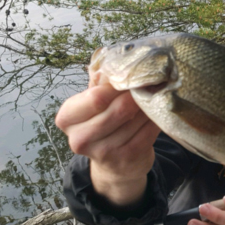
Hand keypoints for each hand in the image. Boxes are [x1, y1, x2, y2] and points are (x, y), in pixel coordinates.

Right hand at [55, 74, 159, 206]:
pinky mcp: (126, 159)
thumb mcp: (93, 102)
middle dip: (136, 94)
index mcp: (67, 118)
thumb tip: (116, 60)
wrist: (114, 163)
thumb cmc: (103, 122)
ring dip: (148, 105)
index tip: (130, 76)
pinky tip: (157, 112)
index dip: (117, 85)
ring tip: (154, 95)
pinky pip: (147, 132)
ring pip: (135, 119)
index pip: (96, 97)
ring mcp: (103, 152)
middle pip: (118, 109)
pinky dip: (155, 119)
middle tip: (149, 83)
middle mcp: (80, 139)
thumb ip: (100, 82)